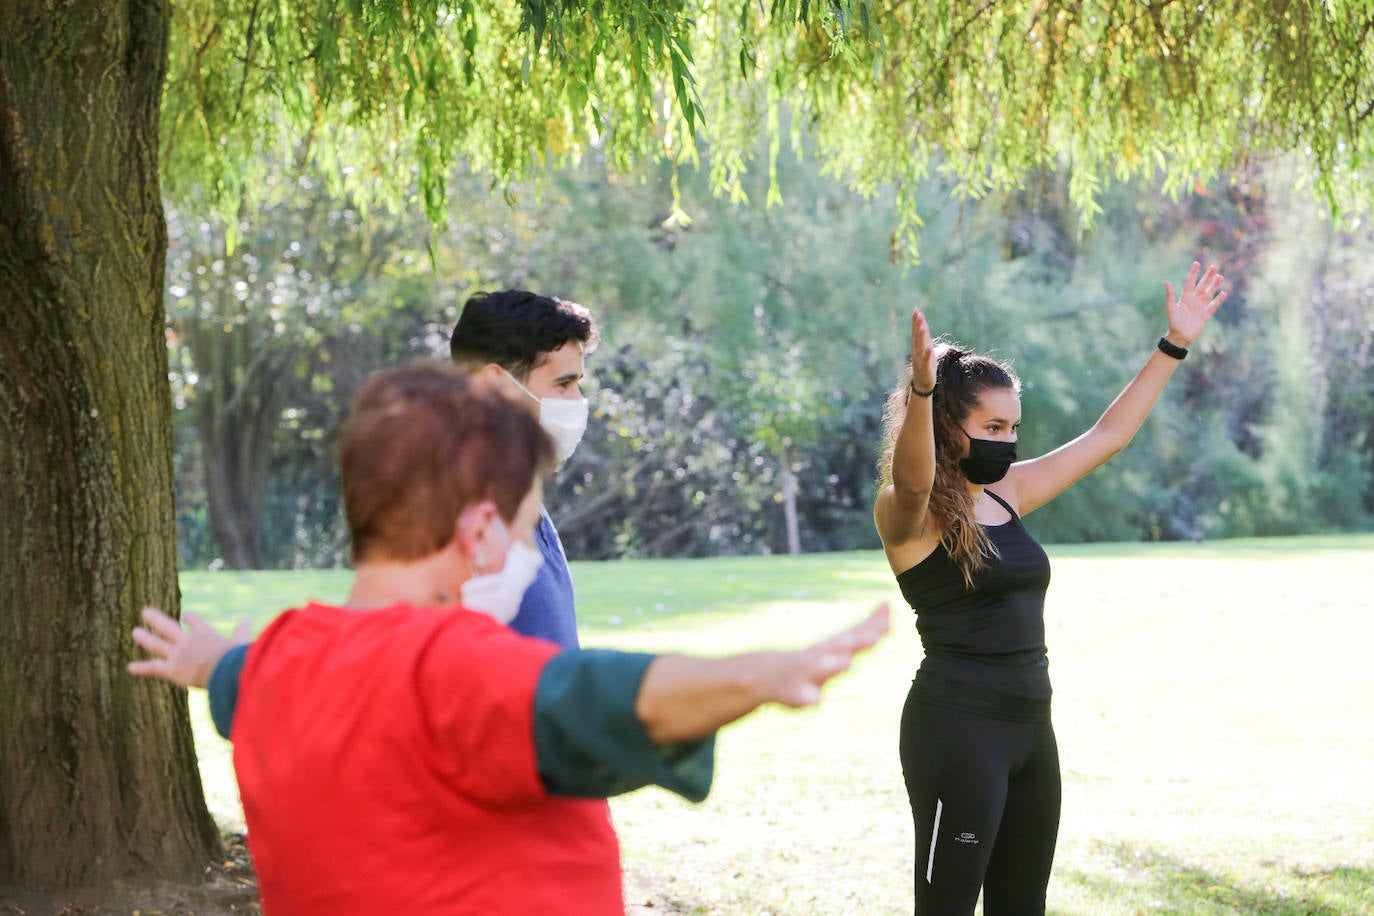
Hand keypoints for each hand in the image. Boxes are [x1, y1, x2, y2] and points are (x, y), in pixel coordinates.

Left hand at [128, 607, 251, 688]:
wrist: (224, 670)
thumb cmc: (236, 657)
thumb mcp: (241, 643)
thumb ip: (241, 632)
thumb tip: (247, 619)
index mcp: (205, 634)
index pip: (196, 622)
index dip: (191, 618)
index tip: (186, 615)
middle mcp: (188, 641)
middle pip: (169, 627)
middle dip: (157, 619)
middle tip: (146, 612)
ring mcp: (178, 654)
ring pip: (156, 644)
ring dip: (145, 638)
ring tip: (135, 631)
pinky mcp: (172, 669)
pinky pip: (154, 668)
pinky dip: (142, 668)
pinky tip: (130, 668)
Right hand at [769, 603, 890, 706]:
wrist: (771, 674)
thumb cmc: (813, 659)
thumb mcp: (840, 643)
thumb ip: (866, 628)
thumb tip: (888, 604)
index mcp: (834, 646)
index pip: (858, 633)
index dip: (874, 625)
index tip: (888, 609)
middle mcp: (823, 656)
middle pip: (842, 647)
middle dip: (858, 642)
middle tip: (874, 637)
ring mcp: (807, 673)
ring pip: (821, 668)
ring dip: (834, 664)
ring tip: (846, 661)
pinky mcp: (796, 694)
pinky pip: (804, 697)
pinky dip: (810, 698)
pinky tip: (816, 700)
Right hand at [910, 307, 936, 392]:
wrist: (923, 383)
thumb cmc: (925, 364)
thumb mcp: (925, 348)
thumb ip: (923, 336)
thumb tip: (922, 322)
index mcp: (917, 346)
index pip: (916, 331)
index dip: (916, 321)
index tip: (916, 310)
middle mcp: (916, 351)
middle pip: (917, 336)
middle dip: (917, 325)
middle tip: (918, 314)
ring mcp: (919, 360)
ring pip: (920, 347)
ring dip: (921, 337)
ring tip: (922, 327)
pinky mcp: (925, 368)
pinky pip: (926, 360)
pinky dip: (927, 354)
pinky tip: (929, 347)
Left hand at [1164, 261, 1226, 346]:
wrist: (1180, 337)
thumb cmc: (1173, 322)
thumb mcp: (1171, 308)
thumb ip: (1170, 295)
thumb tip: (1166, 282)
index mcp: (1184, 297)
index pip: (1190, 282)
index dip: (1193, 273)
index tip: (1196, 263)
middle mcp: (1193, 300)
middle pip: (1202, 285)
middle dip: (1207, 276)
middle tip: (1213, 267)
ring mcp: (1200, 306)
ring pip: (1209, 293)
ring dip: (1214, 285)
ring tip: (1220, 276)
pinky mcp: (1206, 314)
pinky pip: (1213, 305)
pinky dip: (1218, 300)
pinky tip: (1223, 293)